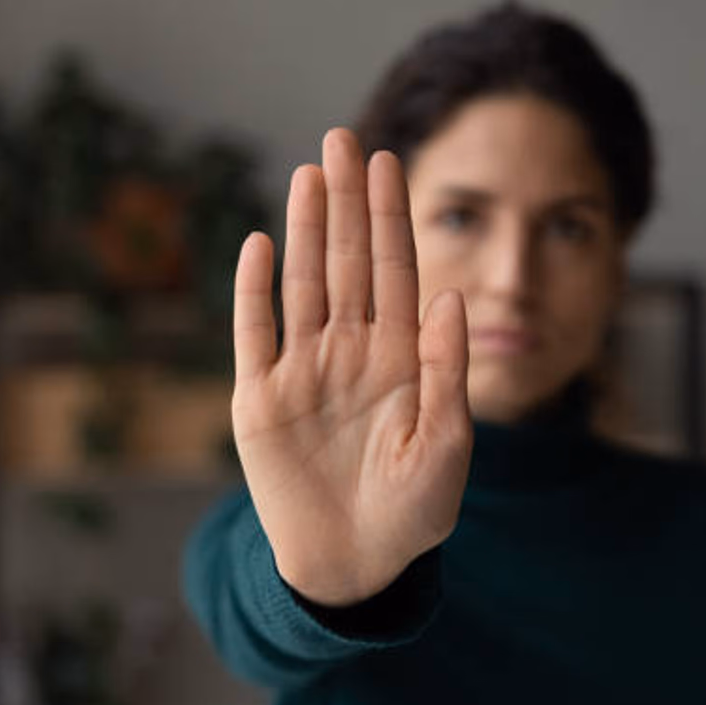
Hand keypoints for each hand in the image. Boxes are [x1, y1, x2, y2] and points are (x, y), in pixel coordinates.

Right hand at [230, 128, 471, 606]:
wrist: (356, 565)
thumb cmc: (413, 512)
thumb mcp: (448, 445)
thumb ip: (449, 371)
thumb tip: (452, 295)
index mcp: (400, 359)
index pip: (395, 273)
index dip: (390, 218)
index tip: (390, 162)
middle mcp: (351, 354)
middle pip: (347, 263)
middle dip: (347, 203)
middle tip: (343, 138)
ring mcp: (304, 373)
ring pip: (303, 285)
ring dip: (303, 230)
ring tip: (309, 175)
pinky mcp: (260, 403)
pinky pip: (254, 335)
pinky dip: (253, 291)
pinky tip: (258, 244)